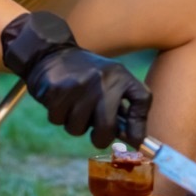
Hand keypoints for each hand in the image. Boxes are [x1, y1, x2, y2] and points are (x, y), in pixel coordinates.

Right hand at [0, 11, 151, 147]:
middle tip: (96, 135)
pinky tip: (60, 100)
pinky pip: (58, 120)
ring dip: (74, 124)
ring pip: (77, 128)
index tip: (133, 141)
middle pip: (107, 128)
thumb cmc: (87, 76)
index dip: (139, 126)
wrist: (53, 53)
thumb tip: (136, 142)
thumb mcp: (111, 82)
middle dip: (100, 139)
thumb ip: (124, 108)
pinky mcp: (57, 90)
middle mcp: (102, 80)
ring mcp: (79, 85)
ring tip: (74, 106)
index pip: (142, 98)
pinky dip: (57, 116)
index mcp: (120, 76)